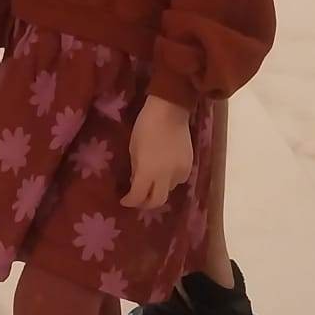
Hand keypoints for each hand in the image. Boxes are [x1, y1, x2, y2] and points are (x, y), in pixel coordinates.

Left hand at [122, 95, 192, 210]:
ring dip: (159, 188)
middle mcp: (165, 176)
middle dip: (146, 203)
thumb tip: (136, 182)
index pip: (138, 196)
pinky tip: (166, 170)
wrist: (170, 110)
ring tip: (153, 180)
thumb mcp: (133, 148)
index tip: (124, 200)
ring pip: (168, 190)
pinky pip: (179, 180)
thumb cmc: (145, 125)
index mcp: (147, 171)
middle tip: (139, 199)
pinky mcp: (189, 165)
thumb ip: (135, 168)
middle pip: (157, 201)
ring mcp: (179, 171)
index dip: (130, 201)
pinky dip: (171, 179)